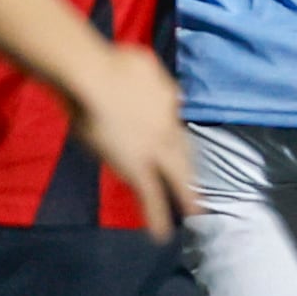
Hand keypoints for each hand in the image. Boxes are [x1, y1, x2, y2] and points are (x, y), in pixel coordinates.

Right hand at [68, 43, 191, 235]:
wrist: (95, 78)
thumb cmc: (109, 63)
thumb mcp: (140, 62)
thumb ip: (148, 74)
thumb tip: (148, 78)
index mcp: (168, 99)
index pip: (174, 120)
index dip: (174, 134)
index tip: (173, 142)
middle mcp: (168, 127)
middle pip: (184, 153)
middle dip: (192, 172)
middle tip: (201, 189)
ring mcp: (156, 150)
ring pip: (176, 178)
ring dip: (186, 196)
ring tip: (195, 213)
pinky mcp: (139, 169)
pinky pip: (152, 197)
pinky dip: (157, 216)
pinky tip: (162, 234)